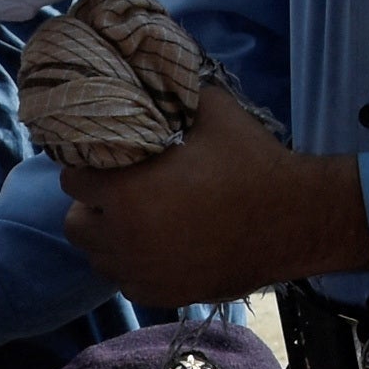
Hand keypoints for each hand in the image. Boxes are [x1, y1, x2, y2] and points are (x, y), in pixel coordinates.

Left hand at [60, 81, 368, 302]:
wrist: (295, 220)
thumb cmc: (251, 163)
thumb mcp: (210, 113)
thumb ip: (172, 94)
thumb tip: (151, 73)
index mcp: (127, 195)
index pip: (73, 180)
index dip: (88, 167)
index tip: (109, 161)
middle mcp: (125, 241)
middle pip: (76, 225)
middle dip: (92, 206)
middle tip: (120, 192)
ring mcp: (144, 274)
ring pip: (99, 258)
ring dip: (110, 238)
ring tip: (138, 219)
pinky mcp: (165, 295)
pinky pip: (128, 282)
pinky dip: (135, 266)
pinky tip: (158, 246)